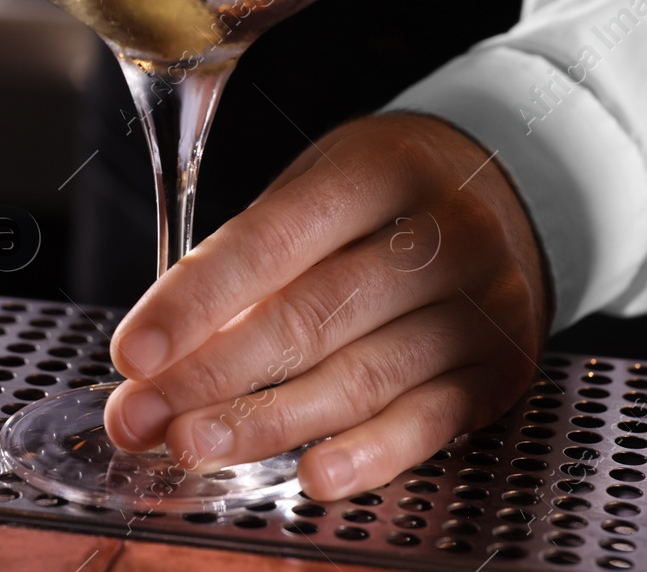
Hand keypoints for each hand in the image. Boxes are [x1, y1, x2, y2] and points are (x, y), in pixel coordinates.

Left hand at [103, 112, 551, 500]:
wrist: (512, 197)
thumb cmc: (387, 197)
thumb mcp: (321, 187)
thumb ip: (251, 257)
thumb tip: (164, 348)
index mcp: (382, 169)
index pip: (274, 240)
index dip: (196, 301)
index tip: (134, 352)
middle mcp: (445, 234)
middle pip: (311, 317)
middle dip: (211, 375)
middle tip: (140, 417)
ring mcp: (481, 305)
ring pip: (361, 377)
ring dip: (267, 422)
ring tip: (193, 445)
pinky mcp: (500, 368)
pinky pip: (428, 423)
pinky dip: (368, 456)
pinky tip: (310, 477)